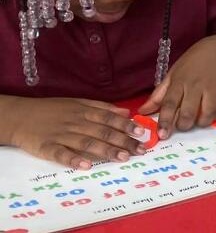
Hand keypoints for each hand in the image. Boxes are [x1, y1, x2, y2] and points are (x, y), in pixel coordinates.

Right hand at [5, 97, 145, 169]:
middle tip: (139, 150)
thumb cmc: (52, 110)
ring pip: (87, 142)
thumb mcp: (77, 103)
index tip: (142, 132)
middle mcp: (75, 122)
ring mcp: (61, 135)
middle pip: (102, 131)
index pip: (109, 118)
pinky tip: (86, 165)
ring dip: (106, 150)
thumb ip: (102, 107)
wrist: (20, 116)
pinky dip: (74, 159)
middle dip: (123, 141)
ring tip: (123, 158)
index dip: (126, 125)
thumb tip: (126, 111)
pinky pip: (61, 154)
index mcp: (83, 111)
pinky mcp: (47, 147)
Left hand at [138, 36, 215, 138]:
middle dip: (185, 125)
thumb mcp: (172, 75)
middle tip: (184, 125)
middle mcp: (196, 85)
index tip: (163, 134)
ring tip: (200, 119)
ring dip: (203, 121)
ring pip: (209, 112)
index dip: (165, 121)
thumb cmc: (191, 64)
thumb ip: (158, 95)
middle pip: (189, 112)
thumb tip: (142, 112)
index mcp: (179, 82)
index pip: (169, 104)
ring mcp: (213, 86)